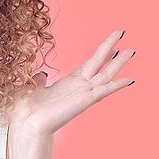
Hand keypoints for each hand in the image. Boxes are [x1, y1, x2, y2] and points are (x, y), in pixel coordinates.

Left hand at [12, 29, 135, 137]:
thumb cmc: (26, 110)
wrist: (26, 124)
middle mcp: (79, 87)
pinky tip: (130, 80)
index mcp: (68, 83)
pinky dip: (117, 85)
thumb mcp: (32, 87)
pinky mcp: (84, 100)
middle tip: (122, 33)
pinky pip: (104, 90)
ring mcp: (83, 94)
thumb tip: (42, 75)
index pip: (89, 65)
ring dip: (119, 62)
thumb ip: (39, 80)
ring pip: (106, 74)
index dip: (100, 54)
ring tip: (132, 50)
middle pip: (100, 63)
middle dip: (111, 47)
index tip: (111, 45)